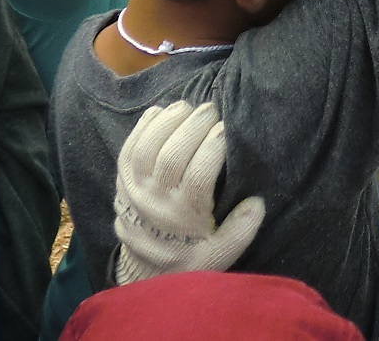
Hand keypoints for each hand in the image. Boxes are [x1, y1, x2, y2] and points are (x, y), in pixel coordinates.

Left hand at [113, 101, 267, 282]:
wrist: (144, 272)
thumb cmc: (189, 257)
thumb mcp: (220, 255)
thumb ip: (241, 231)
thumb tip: (256, 202)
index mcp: (183, 218)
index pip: (198, 176)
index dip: (213, 147)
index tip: (227, 128)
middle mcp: (155, 202)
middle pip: (171, 156)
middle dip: (193, 126)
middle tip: (211, 109)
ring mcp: (134, 191)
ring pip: (147, 148)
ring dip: (167, 121)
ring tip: (187, 107)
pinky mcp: (121, 182)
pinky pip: (128, 149)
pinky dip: (143, 127)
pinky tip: (161, 112)